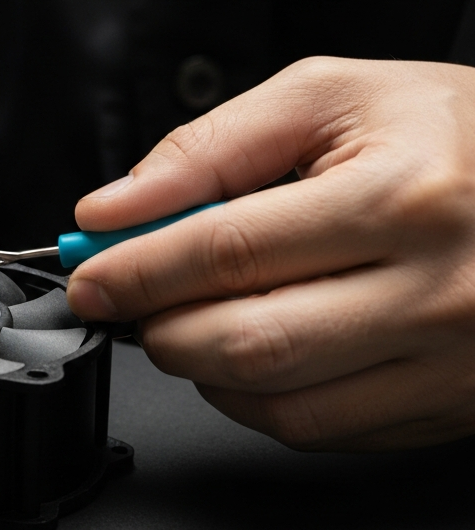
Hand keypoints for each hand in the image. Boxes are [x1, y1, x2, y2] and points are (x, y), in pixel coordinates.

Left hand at [67, 57, 474, 450]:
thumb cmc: (452, 135)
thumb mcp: (332, 98)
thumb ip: (210, 149)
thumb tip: (113, 210)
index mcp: (401, 197)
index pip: (227, 250)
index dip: (136, 270)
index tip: (90, 275)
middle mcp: (434, 292)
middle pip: (245, 342)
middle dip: (159, 326)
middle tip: (133, 297)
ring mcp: (447, 364)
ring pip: (276, 402)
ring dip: (198, 368)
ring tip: (187, 317)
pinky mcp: (446, 407)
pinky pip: (318, 430)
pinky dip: (253, 400)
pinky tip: (248, 352)